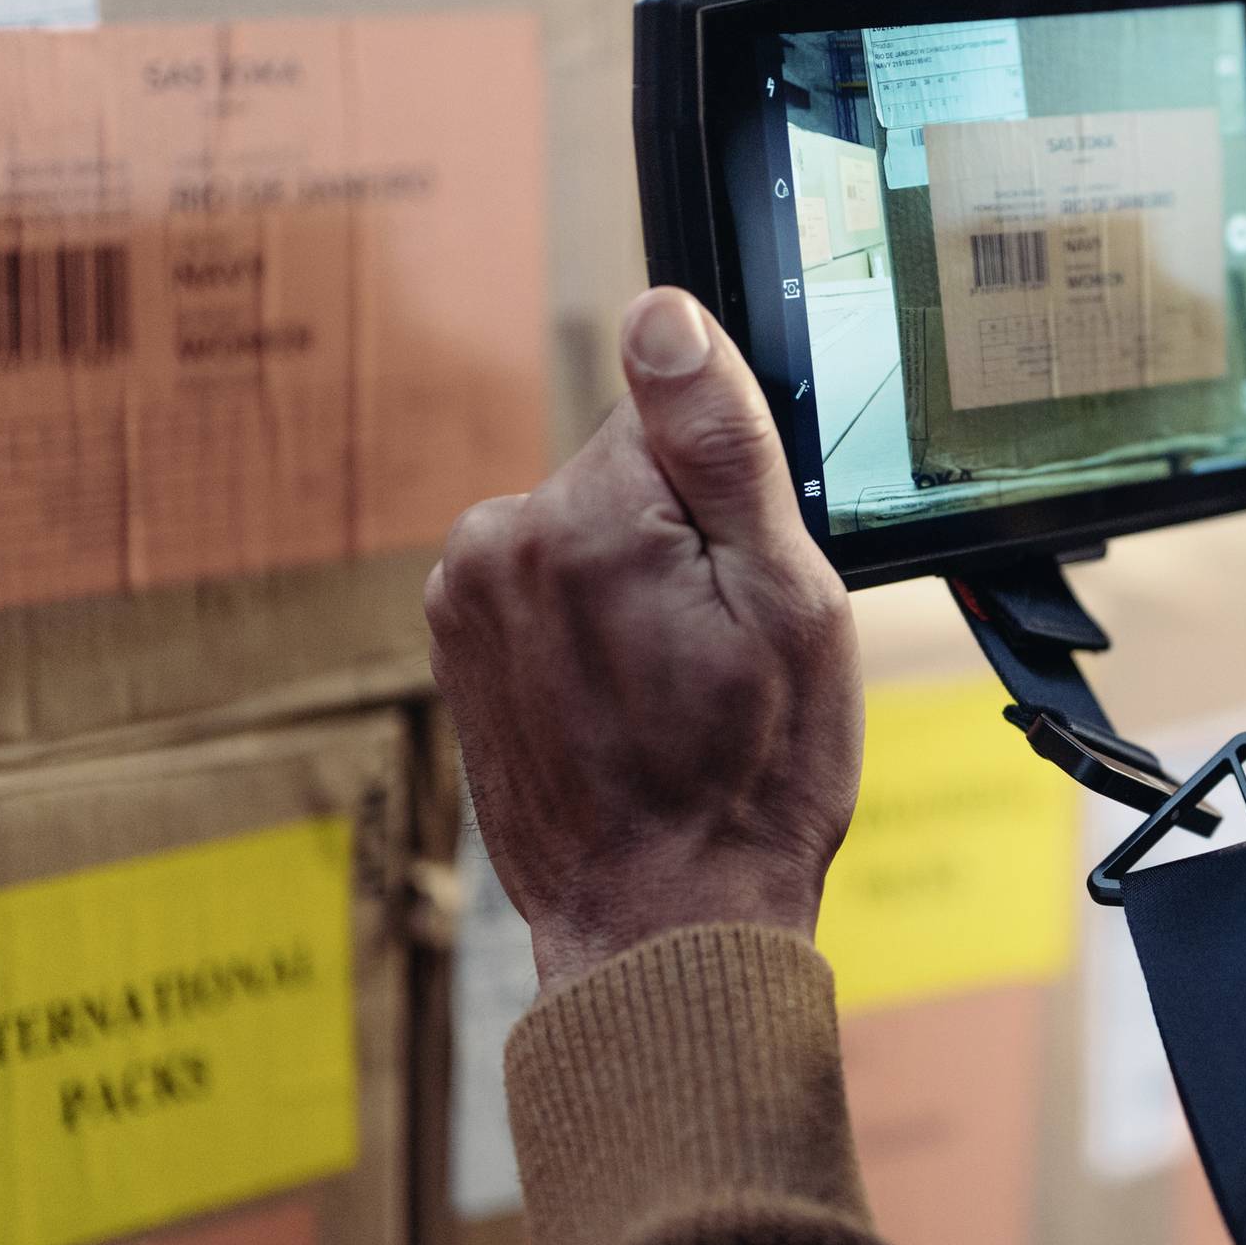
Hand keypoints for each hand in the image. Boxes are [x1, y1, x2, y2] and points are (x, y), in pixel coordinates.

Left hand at [427, 290, 864, 984]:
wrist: (660, 928)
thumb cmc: (749, 784)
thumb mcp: (787, 604)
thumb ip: (720, 445)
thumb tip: (662, 316)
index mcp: (587, 515)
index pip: (677, 417)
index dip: (735, 499)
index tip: (748, 588)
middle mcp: (500, 540)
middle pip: (627, 475)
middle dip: (686, 544)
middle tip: (723, 656)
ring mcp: (465, 598)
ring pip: (590, 532)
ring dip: (639, 590)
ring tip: (677, 695)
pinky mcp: (458, 646)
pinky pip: (550, 588)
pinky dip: (596, 631)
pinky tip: (631, 709)